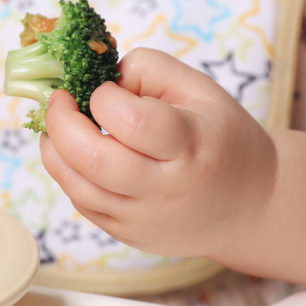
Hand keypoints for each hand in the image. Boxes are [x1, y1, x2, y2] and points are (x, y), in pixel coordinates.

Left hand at [39, 47, 277, 258]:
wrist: (251, 206)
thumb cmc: (221, 138)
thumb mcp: (201, 90)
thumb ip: (149, 69)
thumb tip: (100, 76)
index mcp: (191, 145)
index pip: (133, 121)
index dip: (104, 97)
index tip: (104, 89)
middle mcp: (166, 189)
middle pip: (93, 159)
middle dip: (61, 122)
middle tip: (58, 100)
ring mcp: (144, 219)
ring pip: (77, 187)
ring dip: (54, 150)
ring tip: (58, 126)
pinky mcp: (128, 235)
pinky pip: (82, 204)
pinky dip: (68, 174)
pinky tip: (75, 153)